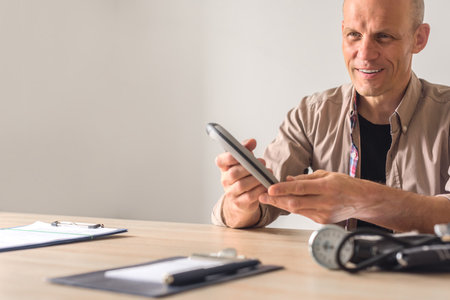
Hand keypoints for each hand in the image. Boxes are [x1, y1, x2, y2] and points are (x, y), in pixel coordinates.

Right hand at [216, 139, 267, 227]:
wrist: (242, 200)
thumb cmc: (244, 177)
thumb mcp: (244, 162)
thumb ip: (246, 150)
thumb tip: (252, 141)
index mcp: (224, 168)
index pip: (220, 160)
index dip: (229, 157)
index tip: (242, 153)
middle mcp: (225, 180)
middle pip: (233, 173)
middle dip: (249, 167)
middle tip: (262, 163)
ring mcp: (231, 193)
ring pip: (242, 185)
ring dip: (256, 179)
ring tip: (267, 174)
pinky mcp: (239, 203)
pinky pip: (249, 196)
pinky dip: (259, 190)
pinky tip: (266, 185)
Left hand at [259, 170, 373, 223]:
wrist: (362, 200)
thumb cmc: (345, 184)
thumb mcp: (326, 174)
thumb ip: (305, 177)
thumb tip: (288, 179)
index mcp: (327, 187)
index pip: (300, 188)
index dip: (283, 189)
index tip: (270, 188)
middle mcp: (325, 201)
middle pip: (295, 202)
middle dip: (276, 200)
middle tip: (262, 196)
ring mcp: (324, 213)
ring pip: (297, 210)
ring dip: (281, 204)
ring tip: (269, 199)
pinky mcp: (322, 221)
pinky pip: (303, 214)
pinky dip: (293, 208)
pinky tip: (284, 203)